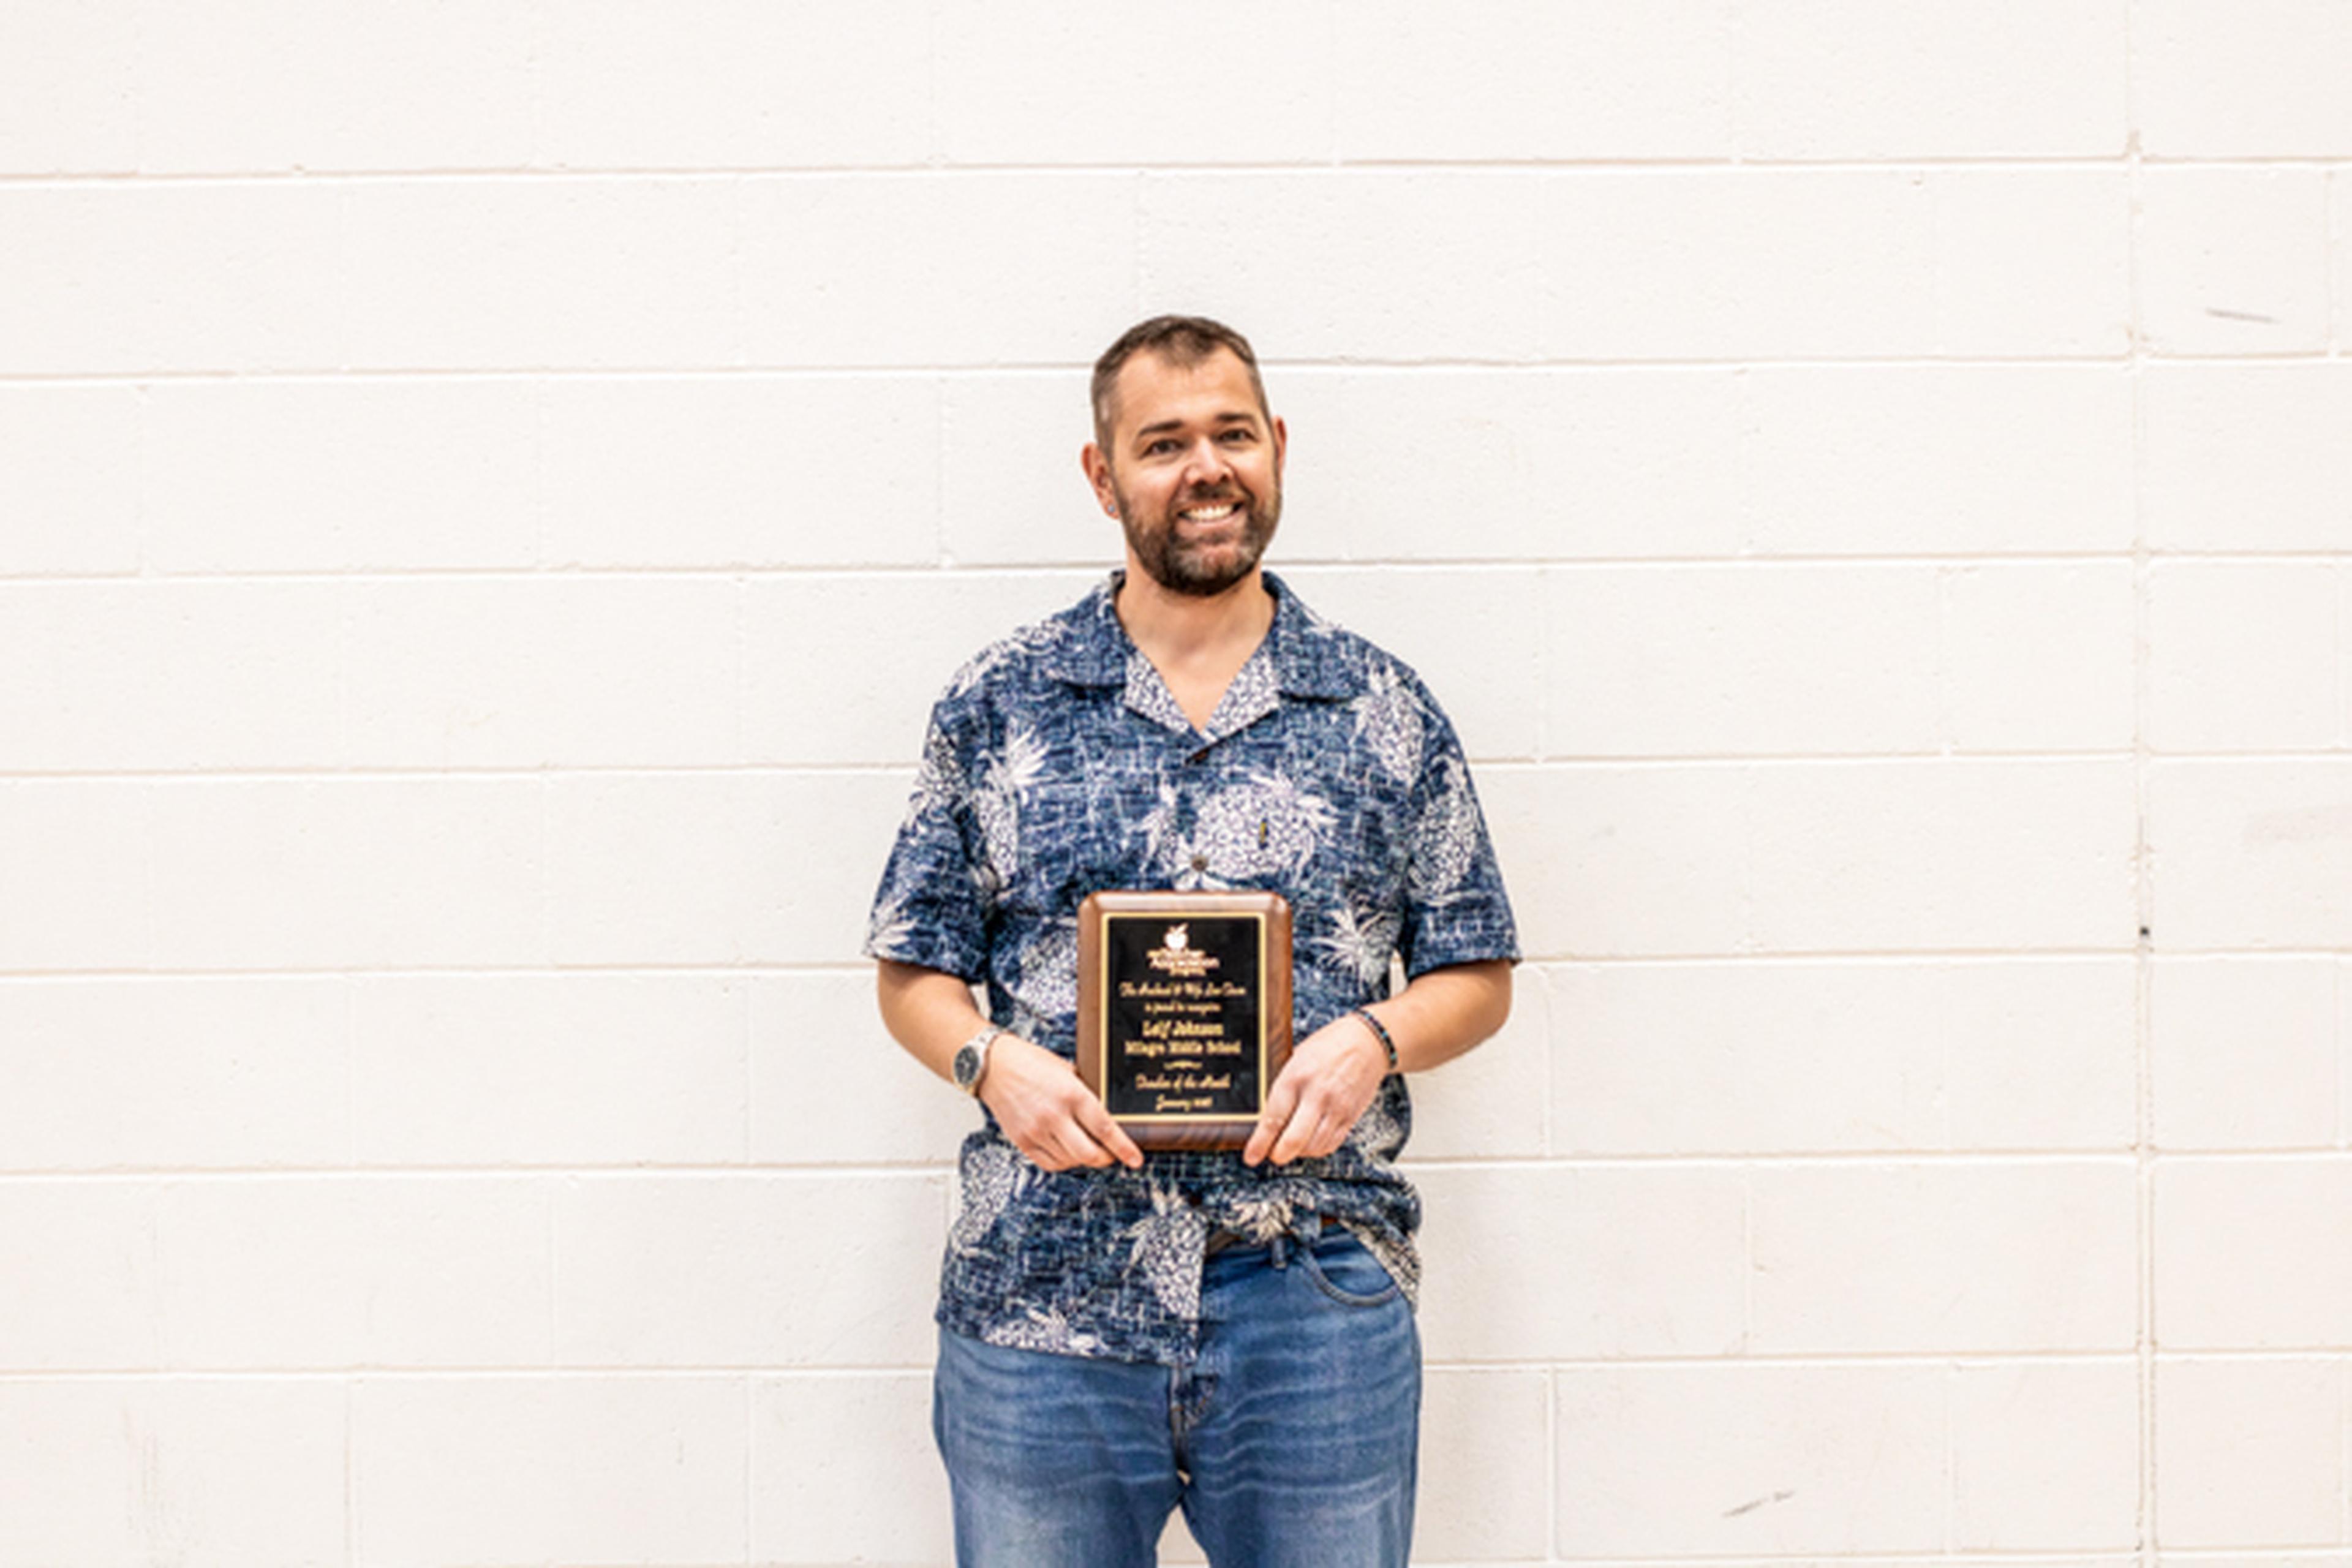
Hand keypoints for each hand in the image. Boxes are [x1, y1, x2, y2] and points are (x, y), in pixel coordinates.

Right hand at [978, 1034, 1144, 1172]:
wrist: (992, 1066)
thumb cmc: (1030, 1062)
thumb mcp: (1066, 1069)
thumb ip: (1085, 1092)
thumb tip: (1107, 1114)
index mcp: (1071, 1093)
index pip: (1105, 1129)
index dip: (1124, 1148)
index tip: (1136, 1159)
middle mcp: (1054, 1116)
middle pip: (1089, 1154)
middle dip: (1106, 1158)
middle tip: (1112, 1154)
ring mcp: (1036, 1131)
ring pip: (1070, 1161)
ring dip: (1084, 1158)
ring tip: (1086, 1145)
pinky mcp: (1022, 1141)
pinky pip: (1050, 1163)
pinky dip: (1064, 1161)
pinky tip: (1067, 1149)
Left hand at [1243, 1013, 1389, 1166]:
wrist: (1367, 1041)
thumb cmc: (1329, 1046)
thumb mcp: (1296, 1058)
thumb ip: (1283, 1087)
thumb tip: (1266, 1117)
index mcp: (1296, 1077)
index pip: (1273, 1119)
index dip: (1260, 1143)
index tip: (1252, 1156)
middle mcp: (1317, 1095)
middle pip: (1294, 1140)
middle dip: (1279, 1155)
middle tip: (1273, 1155)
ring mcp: (1336, 1107)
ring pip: (1313, 1147)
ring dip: (1299, 1152)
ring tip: (1291, 1145)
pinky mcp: (1351, 1116)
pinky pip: (1331, 1144)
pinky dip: (1317, 1149)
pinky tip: (1311, 1141)